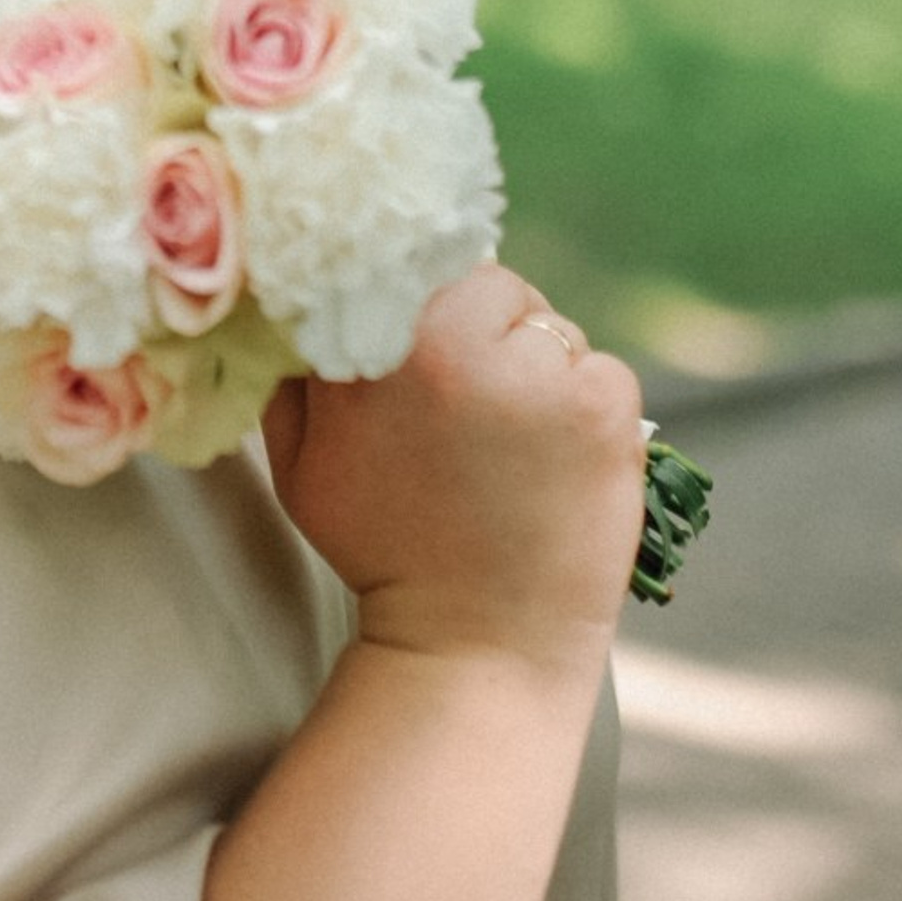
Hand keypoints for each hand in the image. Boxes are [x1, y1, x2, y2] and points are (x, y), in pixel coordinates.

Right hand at [261, 265, 645, 676]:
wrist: (475, 647)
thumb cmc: (381, 547)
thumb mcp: (301, 455)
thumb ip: (297, 367)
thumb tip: (295, 291)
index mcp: (382, 342)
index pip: (411, 254)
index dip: (420, 290)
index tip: (423, 333)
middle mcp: (462, 343)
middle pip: (491, 282)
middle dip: (486, 329)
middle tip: (473, 403)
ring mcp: (541, 374)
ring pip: (550, 327)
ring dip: (539, 367)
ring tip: (514, 444)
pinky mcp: (606, 409)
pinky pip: (600, 369)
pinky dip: (588, 405)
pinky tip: (557, 461)